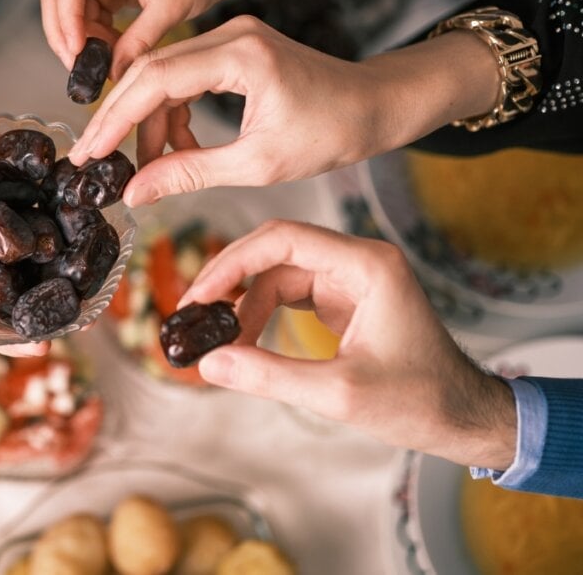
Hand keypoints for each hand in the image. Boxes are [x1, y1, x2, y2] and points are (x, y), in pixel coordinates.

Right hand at [40, 0, 251, 78]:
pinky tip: (111, 53)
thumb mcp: (171, 7)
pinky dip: (95, 37)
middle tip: (76, 65)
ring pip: (72, 9)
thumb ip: (139, 40)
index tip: (76, 50)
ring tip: (100, 63)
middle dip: (63, 32)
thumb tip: (114, 72)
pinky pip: (91, 16)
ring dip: (80, 39)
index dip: (66, 19)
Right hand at [67, 18, 500, 205]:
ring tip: (148, 166)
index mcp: (240, 56)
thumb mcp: (258, 164)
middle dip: (121, 117)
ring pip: (164, 74)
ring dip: (150, 120)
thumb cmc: (330, 133)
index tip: (89, 151)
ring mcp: (231, 37)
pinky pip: (185, 76)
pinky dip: (173, 112)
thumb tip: (135, 191)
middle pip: (150, 70)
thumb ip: (190, 173)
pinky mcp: (234, 48)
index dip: (115, 118)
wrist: (373, 106)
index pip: (154, 80)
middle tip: (96, 157)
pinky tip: (177, 147)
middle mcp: (230, 34)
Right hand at [181, 220, 516, 469]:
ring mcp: (352, 278)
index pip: (284, 239)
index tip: (200, 293)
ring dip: (245, 302)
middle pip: (276, 251)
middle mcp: (360, 261)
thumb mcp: (337, 394)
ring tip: (220, 339)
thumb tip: (209, 363)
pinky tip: (244, 336)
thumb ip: (269, 375)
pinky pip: (291, 292)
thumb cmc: (418, 401)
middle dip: (232, 280)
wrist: (461, 417)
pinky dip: (262, 312)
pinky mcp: (345, 298)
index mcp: (368, 266)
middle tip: (195, 314)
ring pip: (279, 273)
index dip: (234, 262)